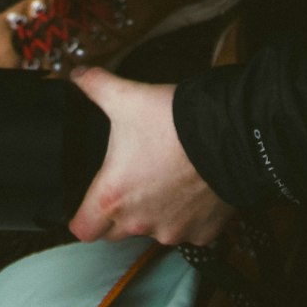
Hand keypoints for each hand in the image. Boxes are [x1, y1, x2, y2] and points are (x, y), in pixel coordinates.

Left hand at [68, 67, 235, 245]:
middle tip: (128, 181)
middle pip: (115, 232)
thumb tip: (78, 74)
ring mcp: (173, 231)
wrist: (229, 135)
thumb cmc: (175, 123)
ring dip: (154, 212)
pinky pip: (189, 230)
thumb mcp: (125, 97)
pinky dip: (188, 215)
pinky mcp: (202, 232)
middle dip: (117, 212)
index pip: (82, 229)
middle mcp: (140, 222)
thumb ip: (95, 85)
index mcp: (113, 196)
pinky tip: (190, 188)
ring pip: (153, 230)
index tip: (87, 203)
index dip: (81, 216)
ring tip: (163, 178)